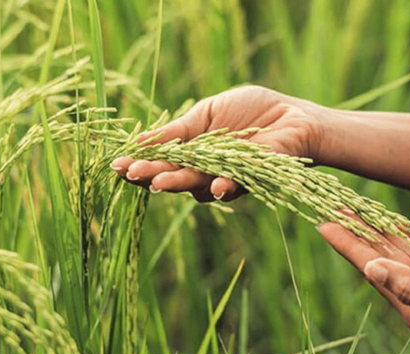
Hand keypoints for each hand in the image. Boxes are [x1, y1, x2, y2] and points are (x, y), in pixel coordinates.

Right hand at [111, 85, 325, 201]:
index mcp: (191, 152)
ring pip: (197, 186)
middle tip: (133, 174)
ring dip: (179, 183)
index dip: (139, 163)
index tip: (117, 165)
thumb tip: (139, 141)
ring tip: (160, 182)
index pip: (159, 161)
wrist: (292, 116)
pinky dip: (222, 186)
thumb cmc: (250, 111)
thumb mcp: (207, 114)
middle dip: (151, 176)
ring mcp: (225, 178)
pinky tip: (214, 185)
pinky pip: (233, 187)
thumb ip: (178, 131)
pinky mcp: (250, 180)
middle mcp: (204, 171)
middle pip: (172, 176)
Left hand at [317, 219, 409, 353]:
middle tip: (334, 205)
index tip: (324, 223)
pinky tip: (394, 220)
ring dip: (381, 228)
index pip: (371, 269)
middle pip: (381, 255)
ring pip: (403, 249)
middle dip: (358, 231)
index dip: (347, 245)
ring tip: (357, 207)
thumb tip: (371, 269)